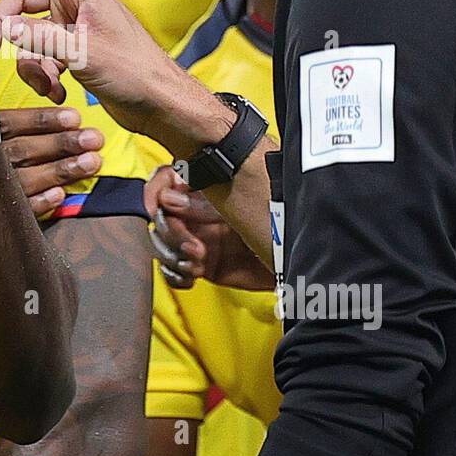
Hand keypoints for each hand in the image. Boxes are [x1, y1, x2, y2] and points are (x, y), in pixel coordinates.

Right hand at [0, 0, 186, 135]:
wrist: (159, 103)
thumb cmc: (134, 71)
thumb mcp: (82, 53)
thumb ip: (39, 38)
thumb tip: (2, 27)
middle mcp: (74, 2)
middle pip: (21, 1)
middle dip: (6, 27)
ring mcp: (73, 27)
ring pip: (28, 34)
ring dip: (29, 61)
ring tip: (46, 83)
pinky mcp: (74, 51)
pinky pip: (41, 54)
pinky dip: (43, 74)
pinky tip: (57, 92)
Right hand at [0, 106, 103, 215]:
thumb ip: (16, 124)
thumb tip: (64, 118)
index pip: (11, 123)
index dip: (43, 120)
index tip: (75, 117)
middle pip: (23, 150)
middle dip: (61, 143)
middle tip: (94, 139)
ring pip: (24, 179)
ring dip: (60, 171)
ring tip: (91, 163)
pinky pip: (18, 210)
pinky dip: (39, 202)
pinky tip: (60, 194)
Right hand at [145, 165, 275, 291]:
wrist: (300, 260)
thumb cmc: (281, 221)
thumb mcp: (244, 205)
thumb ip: (206, 202)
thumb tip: (170, 199)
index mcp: (208, 185)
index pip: (166, 179)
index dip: (155, 193)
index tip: (161, 209)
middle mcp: (199, 210)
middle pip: (161, 216)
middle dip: (172, 234)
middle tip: (195, 247)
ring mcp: (199, 236)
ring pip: (162, 243)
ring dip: (173, 255)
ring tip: (197, 262)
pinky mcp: (204, 264)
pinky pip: (173, 269)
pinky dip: (176, 274)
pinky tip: (192, 275)